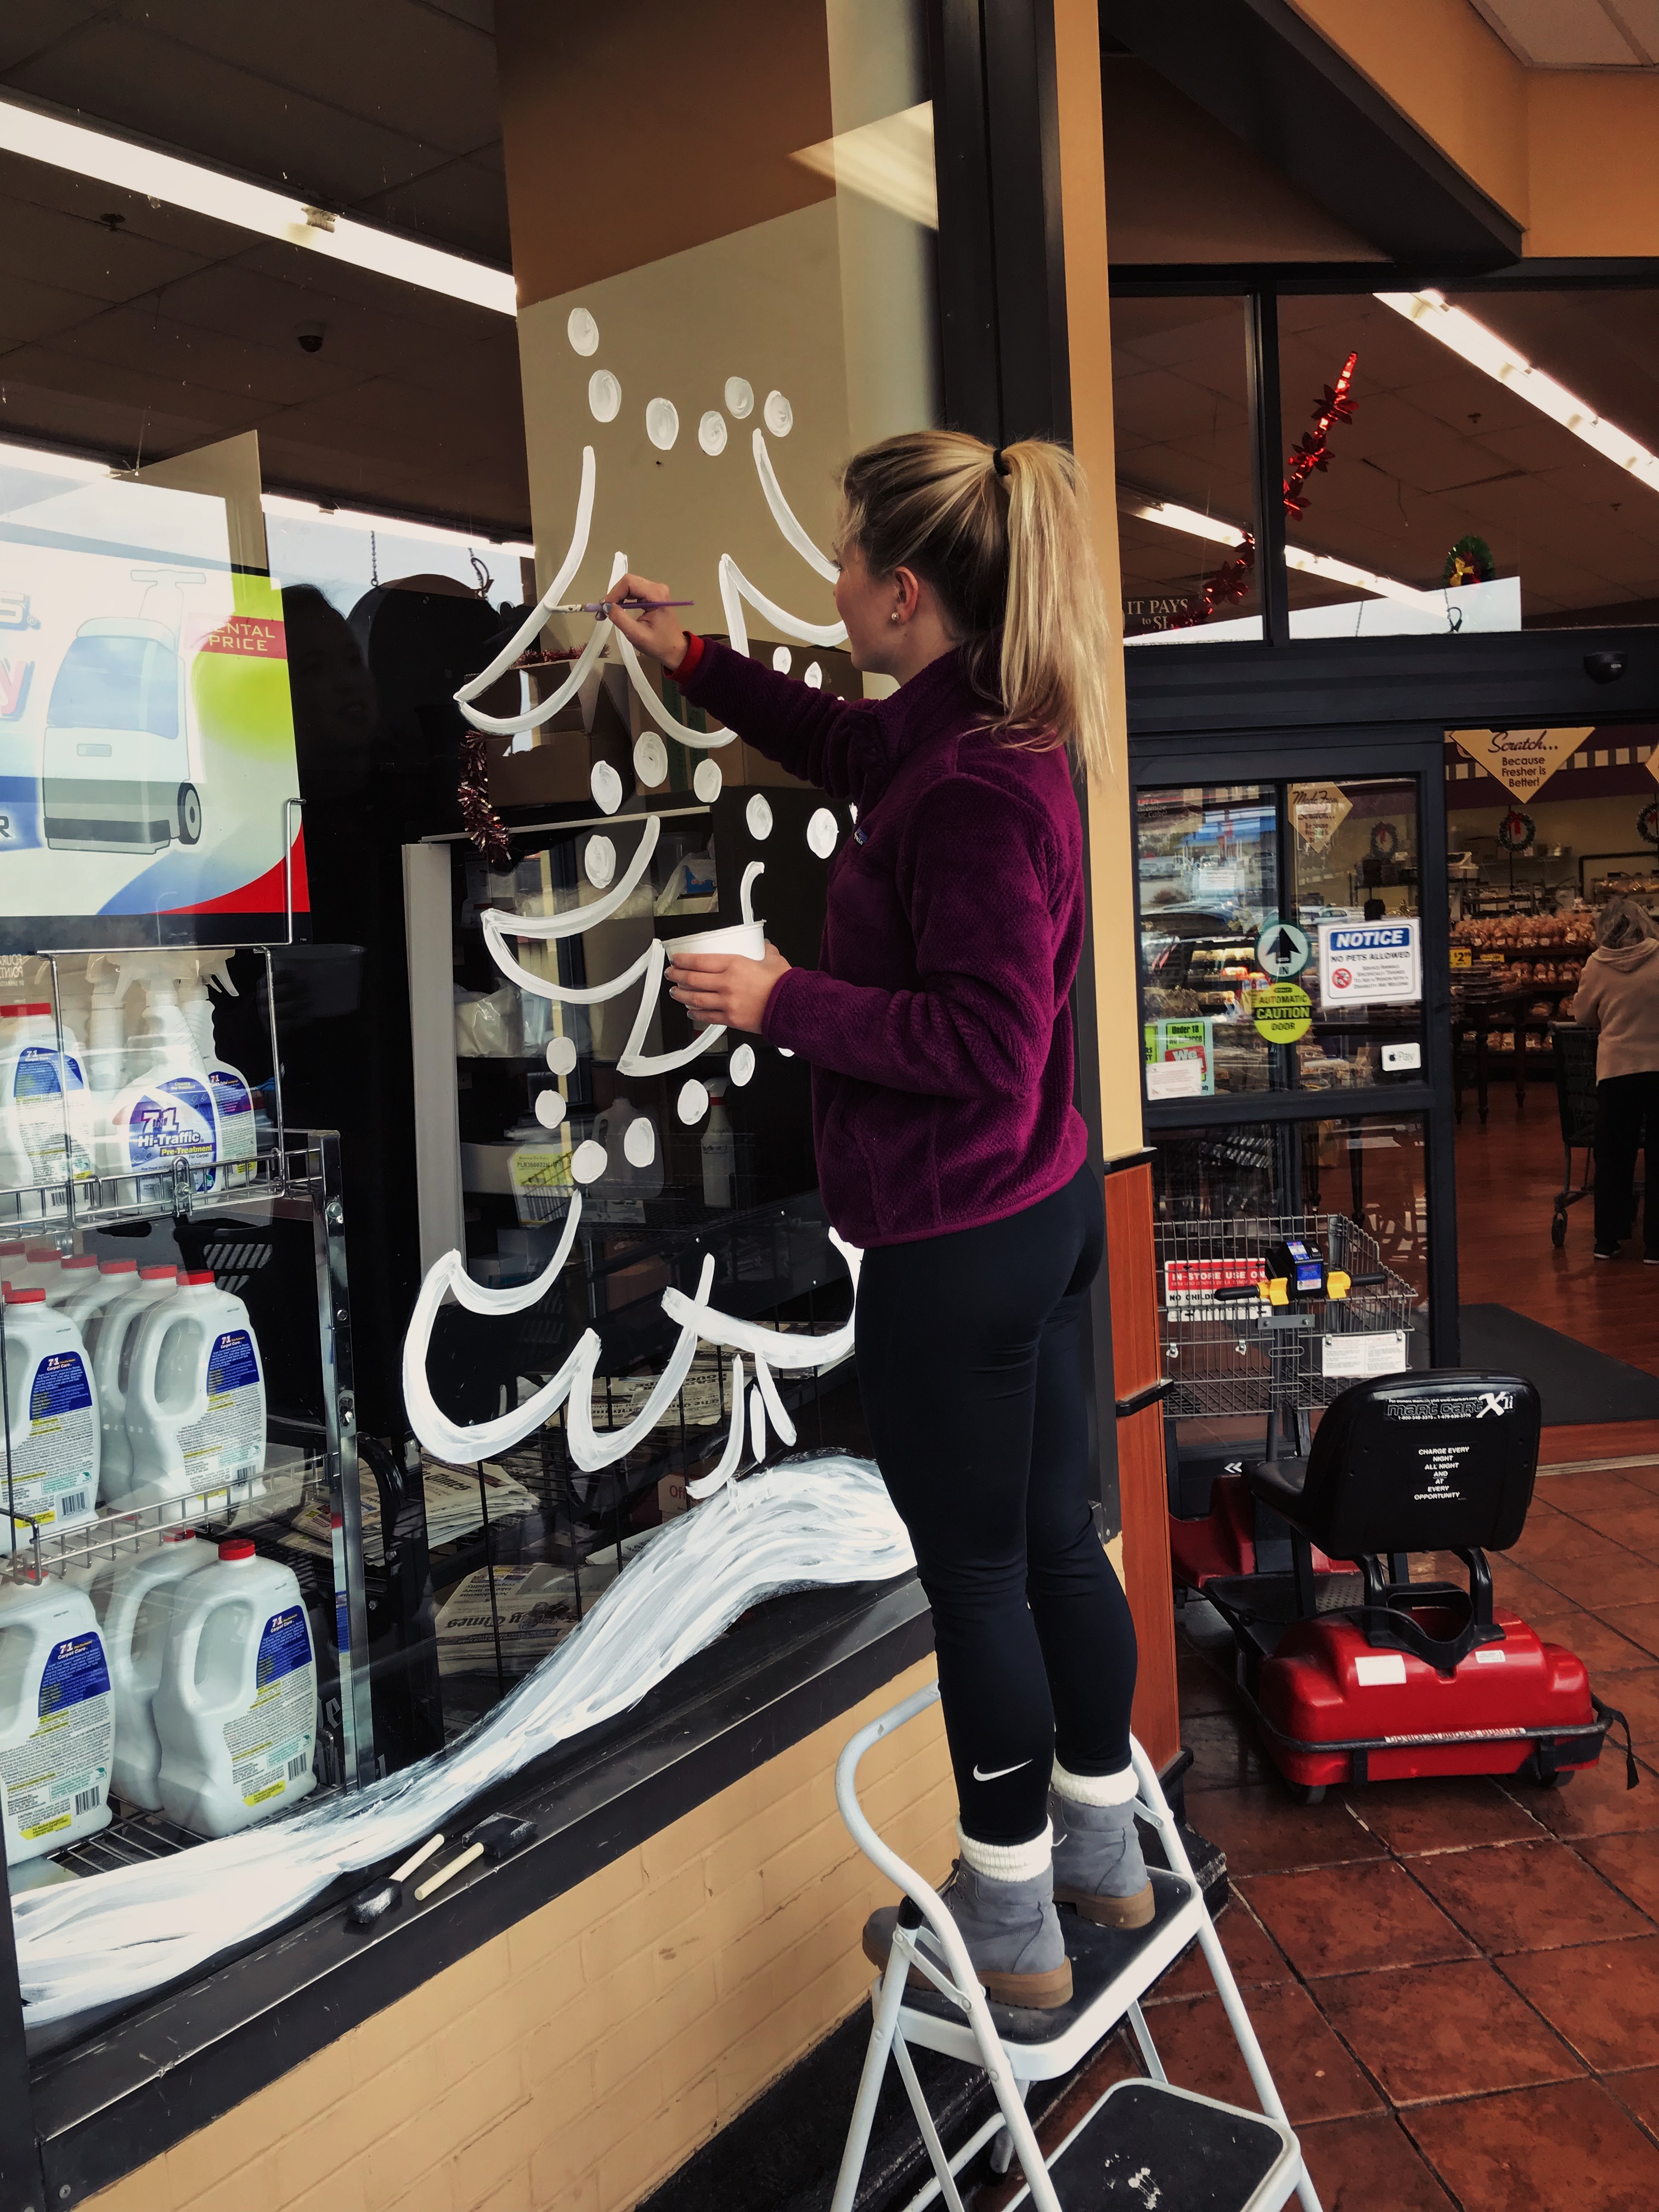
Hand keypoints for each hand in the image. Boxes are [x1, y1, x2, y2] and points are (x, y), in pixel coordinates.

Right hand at [602, 571, 688, 671]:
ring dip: (617, 597)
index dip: (614, 593)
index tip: (605, 608)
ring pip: (629, 585)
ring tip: (608, 612)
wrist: (675, 649)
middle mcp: (657, 588)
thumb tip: (606, 607)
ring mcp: (656, 590)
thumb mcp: (637, 634)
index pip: (629, 582)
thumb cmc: (659, 644)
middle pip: (628, 582)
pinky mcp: (653, 595)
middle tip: (603, 611)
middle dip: (614, 595)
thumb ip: (620, 618)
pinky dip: (623, 599)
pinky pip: (633, 591)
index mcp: (657, 595)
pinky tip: (617, 610)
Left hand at [668, 943, 790, 1033]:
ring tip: (674, 992)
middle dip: (677, 976)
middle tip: (671, 974)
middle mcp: (727, 983)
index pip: (700, 961)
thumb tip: (763, 946)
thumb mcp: (773, 960)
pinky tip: (691, 1011)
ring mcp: (727, 1002)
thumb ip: (765, 951)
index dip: (683, 960)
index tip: (675, 959)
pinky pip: (707, 1017)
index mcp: (735, 964)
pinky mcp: (730, 1019)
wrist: (792, 1008)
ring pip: (695, 999)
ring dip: (681, 995)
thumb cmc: (784, 985)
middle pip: (692, 979)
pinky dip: (696, 1014)